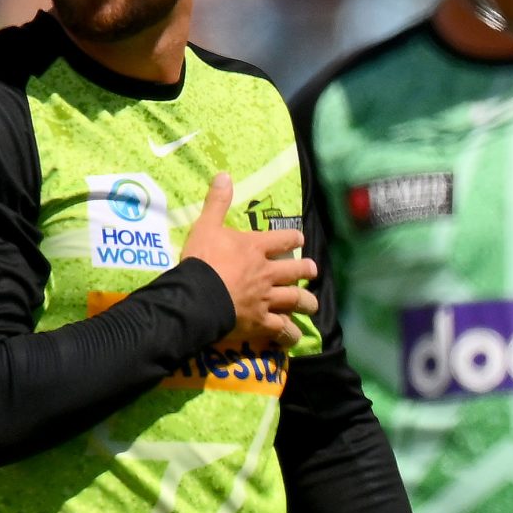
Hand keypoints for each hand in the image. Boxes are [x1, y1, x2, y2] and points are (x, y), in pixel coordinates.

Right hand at [177, 172, 316, 348]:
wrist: (198, 294)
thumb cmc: (202, 259)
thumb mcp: (206, 226)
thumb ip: (216, 203)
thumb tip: (224, 175)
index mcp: (256, 249)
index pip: (282, 239)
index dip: (293, 238)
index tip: (300, 238)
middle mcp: (268, 273)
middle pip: (295, 271)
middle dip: (306, 271)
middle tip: (313, 271)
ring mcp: (267, 299)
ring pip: (294, 300)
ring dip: (306, 302)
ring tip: (312, 305)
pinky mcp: (261, 321)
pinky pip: (280, 329)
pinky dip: (289, 334)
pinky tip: (294, 337)